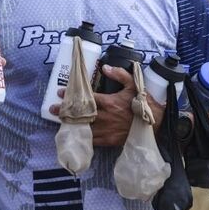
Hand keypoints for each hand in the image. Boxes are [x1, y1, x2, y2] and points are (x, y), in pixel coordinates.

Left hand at [49, 65, 165, 145]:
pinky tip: (74, 134)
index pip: (87, 98)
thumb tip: (104, 68)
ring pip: (84, 128)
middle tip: (53, 108)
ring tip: (59, 121)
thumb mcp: (134, 84)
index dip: (72, 95)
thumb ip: (119, 74)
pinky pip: (92, 140)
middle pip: (81, 114)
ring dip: (70, 124)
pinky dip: (82, 137)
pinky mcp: (110, 140)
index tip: (61, 92)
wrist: (155, 125)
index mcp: (110, 102)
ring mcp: (107, 130)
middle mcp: (106, 117)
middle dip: (65, 111)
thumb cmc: (143, 103)